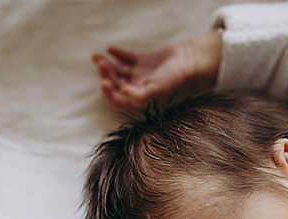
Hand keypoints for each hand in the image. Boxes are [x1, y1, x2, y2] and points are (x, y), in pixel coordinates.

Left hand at [92, 30, 221, 111]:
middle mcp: (137, 88)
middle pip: (115, 83)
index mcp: (140, 98)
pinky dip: (117, 54)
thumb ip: (138, 95)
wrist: (190, 62)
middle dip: (105, 75)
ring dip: (107, 64)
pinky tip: (110, 49)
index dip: (108, 94)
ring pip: (117, 71)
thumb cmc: (176, 79)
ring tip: (97, 56)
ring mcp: (139, 74)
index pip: (118, 100)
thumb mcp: (157, 89)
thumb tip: (121, 93)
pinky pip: (126, 59)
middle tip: (101, 64)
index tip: (103, 82)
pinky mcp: (142, 62)